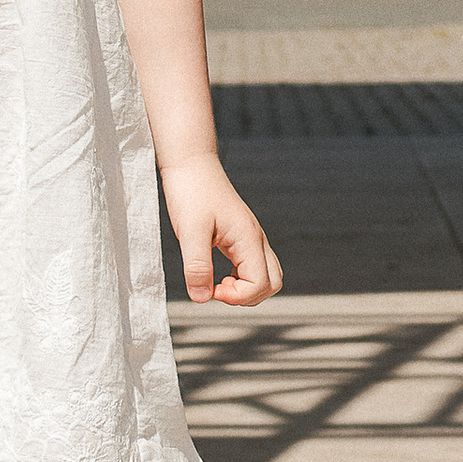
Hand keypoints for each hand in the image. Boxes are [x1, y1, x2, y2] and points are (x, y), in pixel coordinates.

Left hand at [162, 156, 281, 305]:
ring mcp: (251, 237)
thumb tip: (201, 297)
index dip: (236, 296)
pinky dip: (240, 277)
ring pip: (266, 275)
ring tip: (216, 281)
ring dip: (245, 288)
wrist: (191, 164)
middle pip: (273, 283)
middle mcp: (256, 238)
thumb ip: (197, 266)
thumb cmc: (192, 191)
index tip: (210, 289)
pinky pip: (252, 265)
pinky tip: (217, 272)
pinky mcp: (241, 236)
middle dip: (246, 297)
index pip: (260, 284)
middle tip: (216, 289)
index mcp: (249, 238)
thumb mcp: (189, 231)